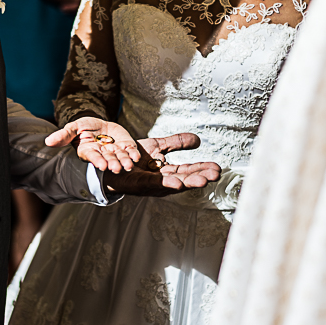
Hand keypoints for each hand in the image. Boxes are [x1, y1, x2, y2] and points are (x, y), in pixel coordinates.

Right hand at [46, 116, 141, 173]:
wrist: (98, 124)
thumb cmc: (84, 127)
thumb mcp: (73, 128)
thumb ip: (64, 135)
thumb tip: (48, 142)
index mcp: (89, 151)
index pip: (93, 157)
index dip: (97, 161)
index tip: (101, 165)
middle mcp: (103, 154)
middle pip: (108, 159)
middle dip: (112, 164)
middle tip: (116, 168)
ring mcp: (115, 151)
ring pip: (120, 158)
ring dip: (125, 162)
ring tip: (128, 166)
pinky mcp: (126, 145)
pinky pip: (130, 151)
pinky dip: (133, 154)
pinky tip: (136, 157)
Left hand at [103, 134, 221, 196]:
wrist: (108, 163)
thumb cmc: (132, 158)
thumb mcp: (157, 147)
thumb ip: (176, 143)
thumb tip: (198, 140)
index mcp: (166, 172)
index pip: (188, 171)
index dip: (202, 170)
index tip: (217, 169)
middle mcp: (160, 181)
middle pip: (183, 179)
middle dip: (199, 177)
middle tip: (215, 175)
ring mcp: (149, 184)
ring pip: (171, 184)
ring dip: (187, 183)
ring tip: (202, 182)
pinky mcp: (137, 183)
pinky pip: (152, 183)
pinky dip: (165, 184)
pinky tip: (176, 183)